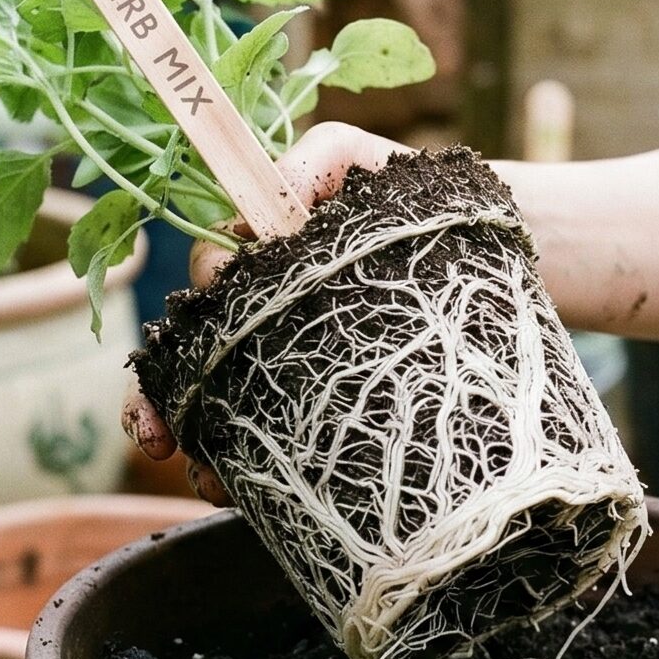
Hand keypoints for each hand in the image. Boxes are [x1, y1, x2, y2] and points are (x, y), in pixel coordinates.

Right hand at [123, 120, 404, 500]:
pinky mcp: (326, 408)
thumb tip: (261, 208)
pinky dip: (245, 471)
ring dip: (202, 448)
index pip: (207, 280)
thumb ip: (313, 163)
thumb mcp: (367, 165)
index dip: (191, 303)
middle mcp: (268, 315)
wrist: (501, 253)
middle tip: (157, 440)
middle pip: (193, 359)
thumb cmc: (424, 203)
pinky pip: (273, 443)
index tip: (193, 330)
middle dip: (160, 400)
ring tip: (208, 483)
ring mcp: (295, 365)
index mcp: (266, 259)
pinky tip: (236, 494)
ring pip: (223, 410)